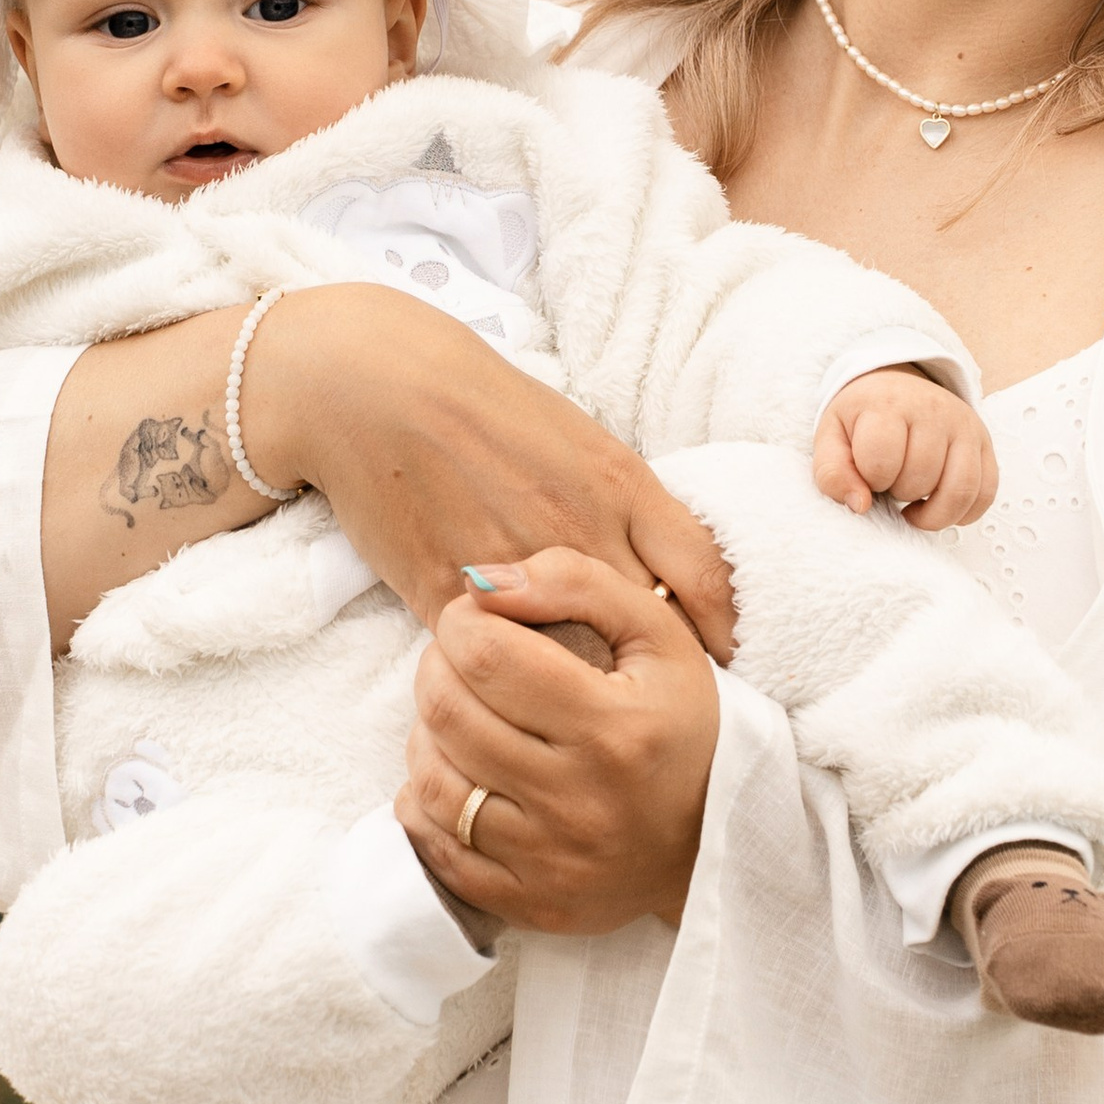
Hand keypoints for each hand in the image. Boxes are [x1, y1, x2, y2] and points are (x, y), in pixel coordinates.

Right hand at [244, 286, 736, 658]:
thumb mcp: (579, 438)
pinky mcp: (445, 597)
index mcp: (621, 484)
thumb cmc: (479, 404)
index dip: (725, 633)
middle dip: (657, 673)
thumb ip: (627, 503)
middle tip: (663, 705)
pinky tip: (511, 699)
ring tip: (588, 716)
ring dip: (583, 689)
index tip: (728, 664)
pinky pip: (494, 667)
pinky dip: (506, 687)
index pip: (704, 578)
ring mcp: (514, 569)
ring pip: (572, 661)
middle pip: (646, 634)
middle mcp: (579, 531)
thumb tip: (666, 568)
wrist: (375, 387)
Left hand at [397, 548, 721, 934]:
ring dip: (429, 732)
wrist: (716, 841)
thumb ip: (574, 582)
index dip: (462, 622)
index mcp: (615, 727)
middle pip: (448, 713)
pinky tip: (459, 773)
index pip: (486, 655)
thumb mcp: (658, 634)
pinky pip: (436, 848)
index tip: (476, 619)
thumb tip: (480, 582)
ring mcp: (551, 861)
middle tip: (463, 659)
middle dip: (437, 668)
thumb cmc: (681, 723)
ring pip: (432, 781)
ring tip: (462, 713)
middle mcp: (580, 801)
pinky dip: (426, 803)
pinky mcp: (531, 903)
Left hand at [813, 371, 998, 530]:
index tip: (867, 471)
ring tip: (914, 504)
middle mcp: (933, 410)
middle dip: (899, 492)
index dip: (869, 480)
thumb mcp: (832, 437)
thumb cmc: (863, 416)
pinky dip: (964, 513)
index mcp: (888, 405)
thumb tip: (859, 506)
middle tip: (890, 479)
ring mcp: (964, 426)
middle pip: (920, 479)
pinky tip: (940, 506)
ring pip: (959, 491)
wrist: (895, 384)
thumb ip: (832, 473)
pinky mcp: (984, 443)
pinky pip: (986, 493)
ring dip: (933, 512)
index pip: (880, 461)